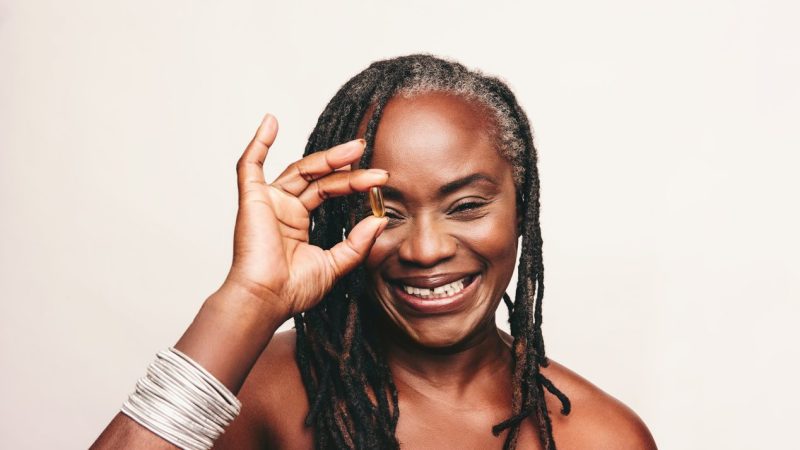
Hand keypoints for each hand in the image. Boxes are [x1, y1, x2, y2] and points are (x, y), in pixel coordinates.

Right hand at [223, 114, 387, 318]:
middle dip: (345, 166)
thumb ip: (357, 243)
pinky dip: (258, 142)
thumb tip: (379, 220)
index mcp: (299, 222)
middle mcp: (283, 208)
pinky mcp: (252, 199)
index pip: (329, 192)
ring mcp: (268, 202)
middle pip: (318, 177)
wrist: (267, 300)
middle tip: (369, 154)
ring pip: (299, 169)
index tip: (379, 178)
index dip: (353, 183)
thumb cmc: (292, 290)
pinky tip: (271, 122)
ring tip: (354, 148)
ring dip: (326, 157)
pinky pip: (249, 165)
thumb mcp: (335, 265)